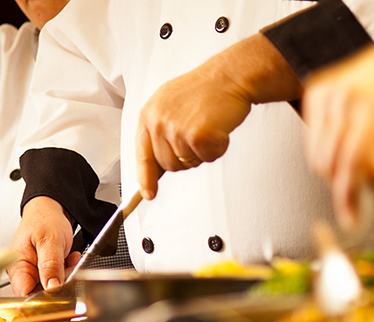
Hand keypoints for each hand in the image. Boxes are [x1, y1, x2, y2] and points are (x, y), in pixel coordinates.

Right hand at [7, 196, 78, 295]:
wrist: (51, 208)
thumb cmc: (43, 219)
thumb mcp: (50, 240)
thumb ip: (50, 265)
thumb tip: (51, 288)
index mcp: (18, 267)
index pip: (24, 296)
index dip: (40, 299)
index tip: (57, 292)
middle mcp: (24, 273)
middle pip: (41, 294)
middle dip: (59, 285)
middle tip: (68, 269)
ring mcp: (36, 273)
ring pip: (53, 288)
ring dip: (65, 277)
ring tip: (69, 259)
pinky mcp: (47, 272)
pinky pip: (59, 280)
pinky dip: (68, 272)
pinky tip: (70, 259)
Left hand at [137, 34, 302, 198]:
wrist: (230, 75)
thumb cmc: (205, 91)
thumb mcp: (171, 106)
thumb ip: (160, 134)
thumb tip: (155, 168)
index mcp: (149, 114)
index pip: (143, 155)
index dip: (145, 178)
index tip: (147, 194)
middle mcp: (158, 122)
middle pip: (168, 165)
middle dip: (185, 157)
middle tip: (198, 133)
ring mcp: (176, 129)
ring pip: (187, 163)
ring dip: (202, 151)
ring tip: (208, 126)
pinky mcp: (196, 135)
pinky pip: (207, 158)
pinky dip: (218, 148)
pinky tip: (218, 128)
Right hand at [303, 37, 373, 228]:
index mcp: (371, 106)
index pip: (350, 161)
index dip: (349, 194)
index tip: (350, 217)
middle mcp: (342, 98)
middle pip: (328, 162)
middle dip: (343, 184)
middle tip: (360, 192)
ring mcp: (324, 93)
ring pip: (315, 154)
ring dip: (334, 168)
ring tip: (356, 162)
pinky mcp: (314, 93)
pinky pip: (311, 137)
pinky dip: (326, 148)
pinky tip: (344, 140)